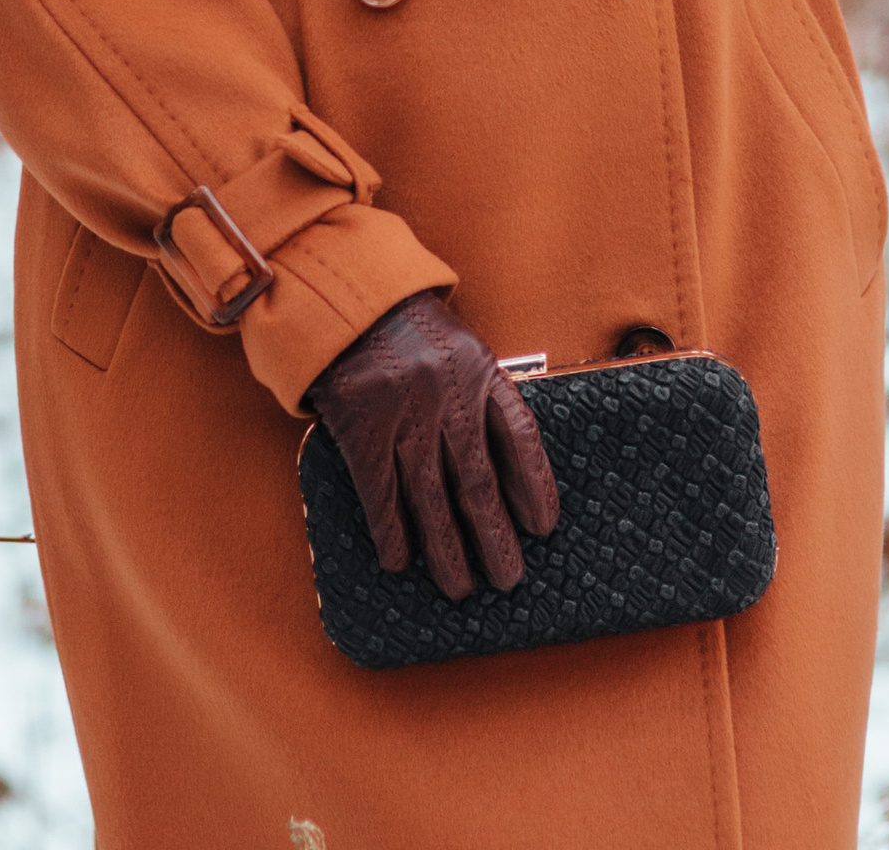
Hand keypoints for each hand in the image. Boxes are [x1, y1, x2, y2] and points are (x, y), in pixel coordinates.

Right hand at [306, 291, 559, 601]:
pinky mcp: (362, 428)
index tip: (543, 527)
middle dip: (495, 537)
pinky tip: (401, 561)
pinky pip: (381, 494)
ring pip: (431, 499)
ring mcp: (403, 413)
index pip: (520, 437)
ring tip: (460, 587)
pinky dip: (392, 531)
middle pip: (478, 481)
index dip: (535, 487)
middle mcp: (447, 394)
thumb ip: (481, 396)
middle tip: (508, 579)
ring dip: (447, 550)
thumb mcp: (459, 347)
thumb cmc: (409, 329)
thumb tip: (507, 471)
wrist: (346, 301)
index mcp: (479, 370)